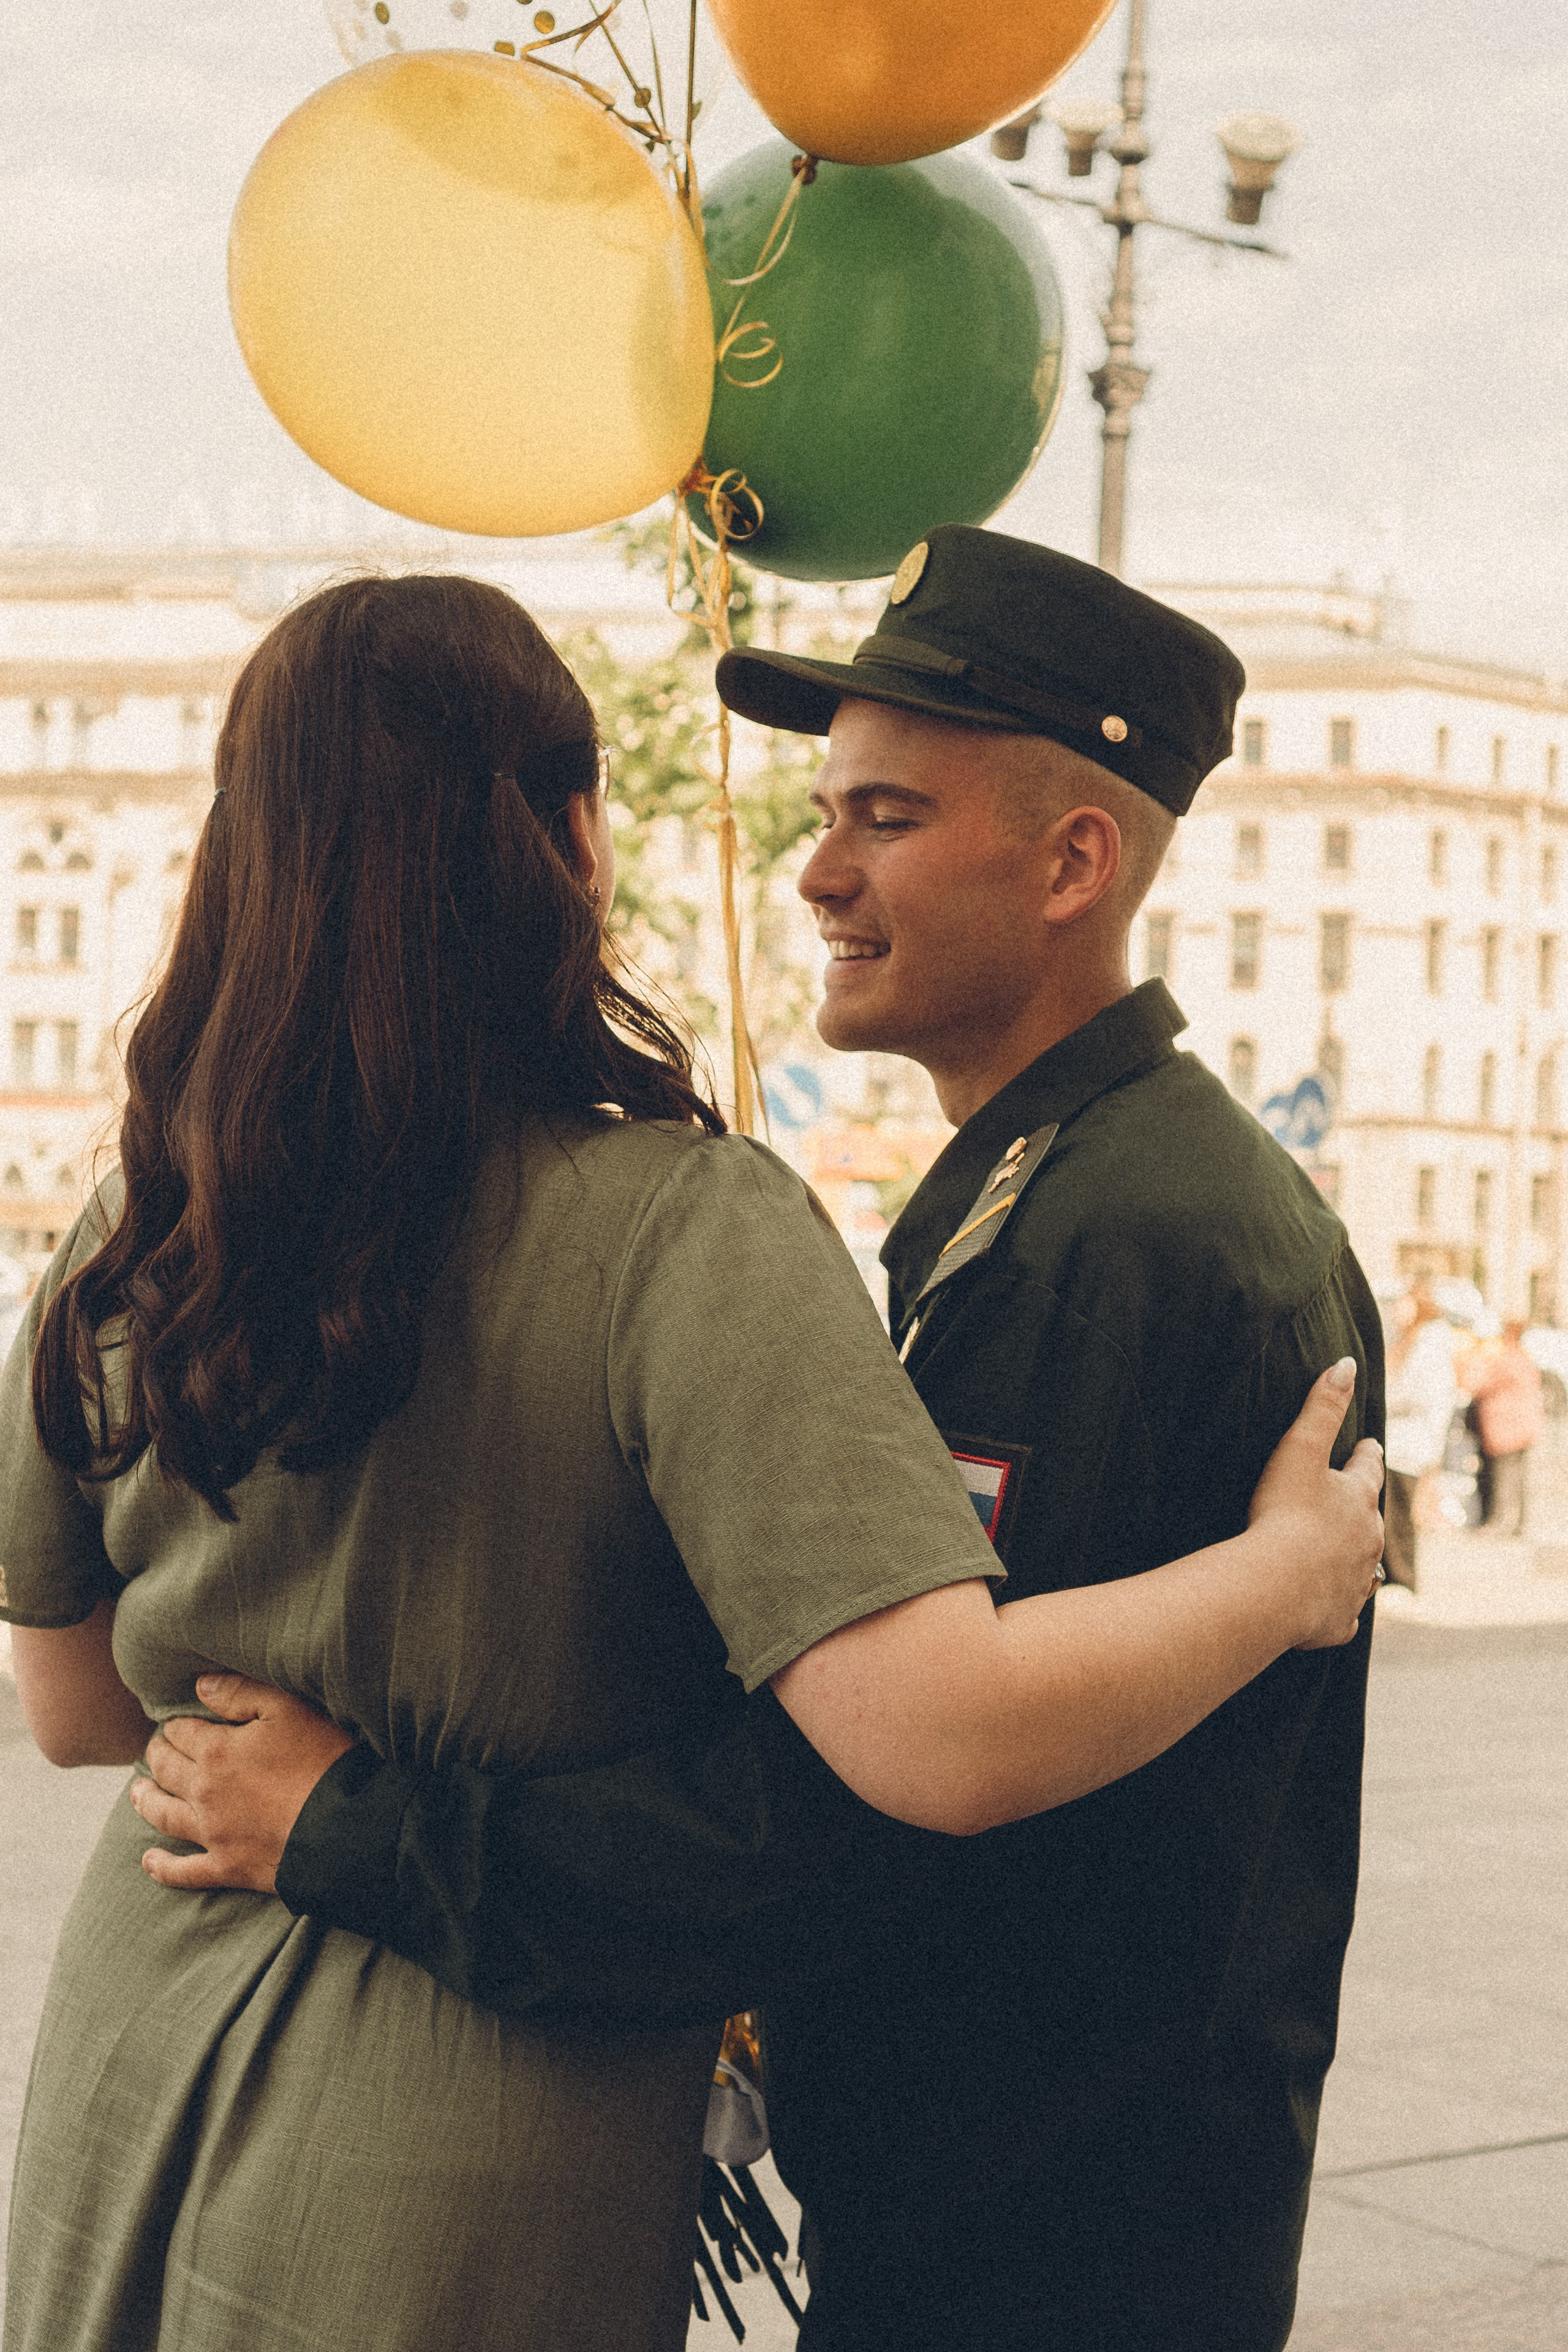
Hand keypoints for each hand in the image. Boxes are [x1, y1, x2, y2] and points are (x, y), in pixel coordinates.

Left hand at [129, 1673, 355, 1893]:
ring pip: (165, 1816)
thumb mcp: (288, 1708)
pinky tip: (149, 1861)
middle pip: (167, 1771)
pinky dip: (162, 1867)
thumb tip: (200, 1686)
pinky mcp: (227, 1867)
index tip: (176, 1722)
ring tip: (136, 1792)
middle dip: (157, 1756)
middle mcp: (204, 1793)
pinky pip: (184, 1871)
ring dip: (146, 1801)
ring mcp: (212, 1834)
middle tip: (153, 1750)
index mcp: (217, 1751)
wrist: (344, 1825)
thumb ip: (240, 1693)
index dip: (176, 1724)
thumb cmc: (322, 1759)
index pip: (182, 1732)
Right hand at [1246, 1358, 1385, 1650]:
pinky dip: (1339, 1608)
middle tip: (1358, 1504)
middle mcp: (1367, 1542)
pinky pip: (1344, 1614)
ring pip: (1364, 1569)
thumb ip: (1322, 1406)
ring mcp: (1355, 1583)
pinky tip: (1329, 1608)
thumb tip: (1347, 1363)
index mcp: (1358, 1501)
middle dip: (1364, 1511)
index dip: (1367, 1456)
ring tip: (1345, 1556)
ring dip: (1356, 1561)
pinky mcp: (1338, 1620)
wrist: (1275, 1585)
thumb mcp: (1300, 1450)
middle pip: (1371, 1521)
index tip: (1370, 1446)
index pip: (1369, 1470)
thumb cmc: (1283, 1513)